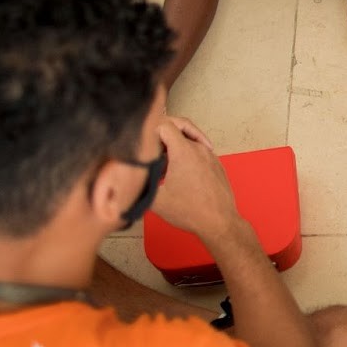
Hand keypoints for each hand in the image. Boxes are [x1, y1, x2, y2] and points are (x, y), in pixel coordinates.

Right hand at [150, 118, 237, 239]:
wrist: (219, 222)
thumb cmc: (192, 212)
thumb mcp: (157, 200)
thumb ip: (140, 185)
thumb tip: (127, 181)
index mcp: (184, 152)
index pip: (165, 124)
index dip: (151, 129)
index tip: (144, 140)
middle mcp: (199, 149)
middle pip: (177, 130)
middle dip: (161, 140)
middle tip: (151, 153)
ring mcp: (210, 156)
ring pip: (188, 142)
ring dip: (173, 150)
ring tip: (163, 170)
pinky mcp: (216, 165)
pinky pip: (198, 152)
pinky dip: (186, 157)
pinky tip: (178, 175)